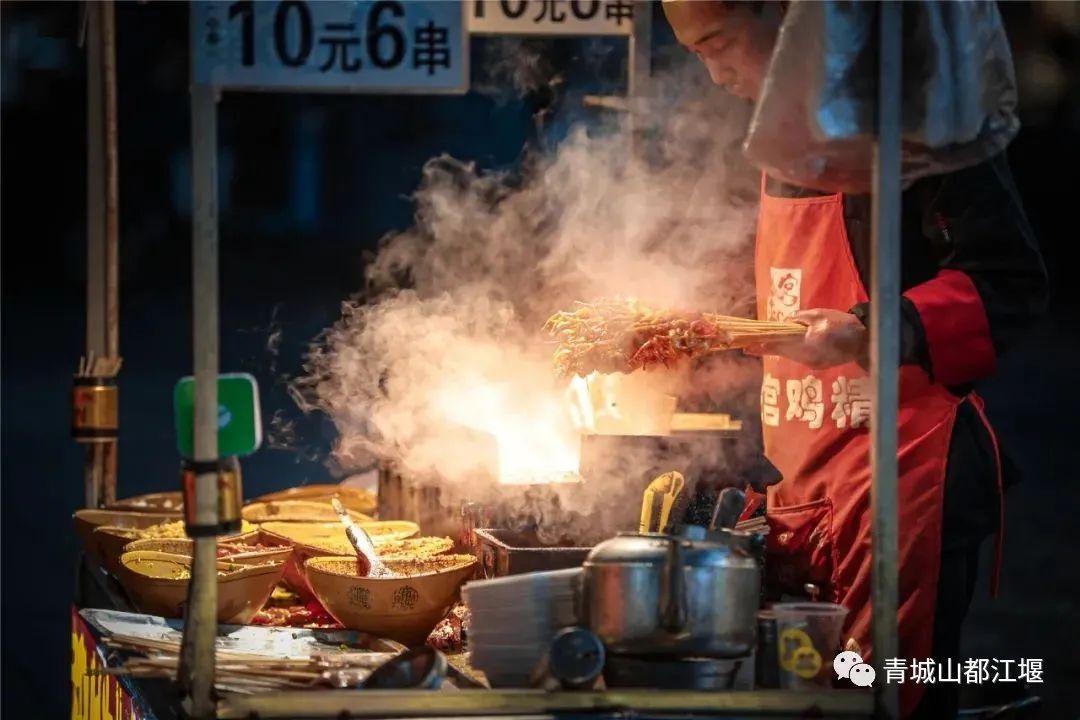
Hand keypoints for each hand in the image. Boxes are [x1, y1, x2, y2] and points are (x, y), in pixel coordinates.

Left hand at [744, 309, 868, 368]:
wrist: (865, 340)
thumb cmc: (842, 324)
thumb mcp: (821, 314)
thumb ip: (800, 318)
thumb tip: (785, 321)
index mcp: (809, 343)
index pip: (780, 345)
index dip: (762, 346)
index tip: (746, 348)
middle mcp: (809, 357)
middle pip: (783, 352)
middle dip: (767, 348)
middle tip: (748, 347)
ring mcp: (814, 363)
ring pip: (791, 355)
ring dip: (780, 349)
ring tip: (765, 344)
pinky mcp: (818, 366)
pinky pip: (800, 357)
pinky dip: (793, 351)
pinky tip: (788, 345)